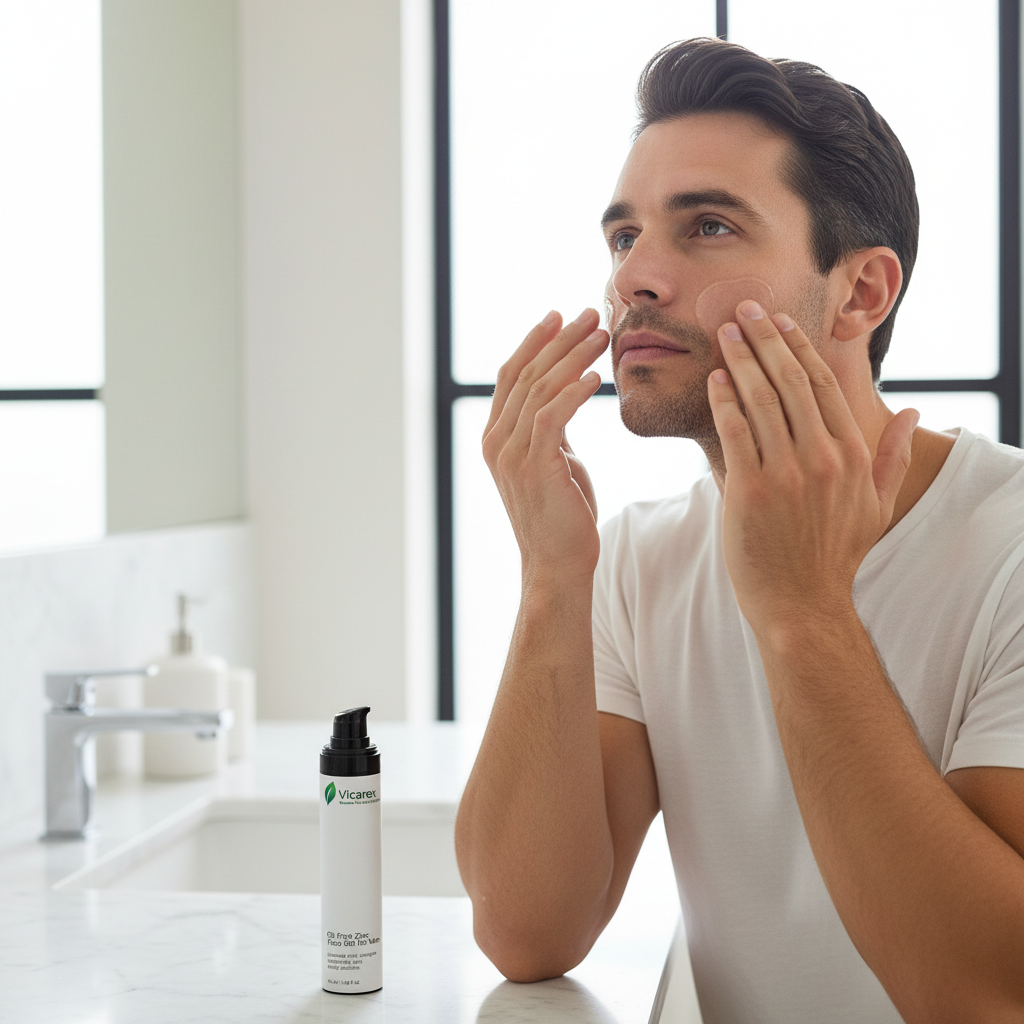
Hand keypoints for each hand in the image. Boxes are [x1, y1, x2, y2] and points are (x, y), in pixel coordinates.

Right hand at [482, 309, 608, 586]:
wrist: (558, 565)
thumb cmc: (563, 515)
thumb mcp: (554, 460)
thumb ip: (552, 428)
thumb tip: (567, 394)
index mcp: (497, 436)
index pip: (511, 375)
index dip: (535, 341)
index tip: (561, 315)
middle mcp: (497, 441)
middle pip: (526, 373)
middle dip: (559, 339)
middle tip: (590, 313)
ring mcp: (512, 454)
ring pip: (540, 389)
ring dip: (573, 357)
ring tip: (603, 335)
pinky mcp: (535, 467)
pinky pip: (552, 417)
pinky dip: (574, 392)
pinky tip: (597, 376)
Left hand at [707, 301, 917, 637]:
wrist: (802, 603)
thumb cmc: (836, 554)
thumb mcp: (876, 505)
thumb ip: (891, 455)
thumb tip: (914, 411)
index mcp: (853, 455)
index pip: (824, 386)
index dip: (798, 349)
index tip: (779, 323)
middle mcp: (823, 458)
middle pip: (790, 382)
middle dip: (765, 341)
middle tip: (743, 311)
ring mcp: (786, 473)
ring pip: (761, 400)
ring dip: (740, 361)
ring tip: (724, 335)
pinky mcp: (750, 490)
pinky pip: (734, 432)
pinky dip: (723, 401)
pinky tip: (714, 379)